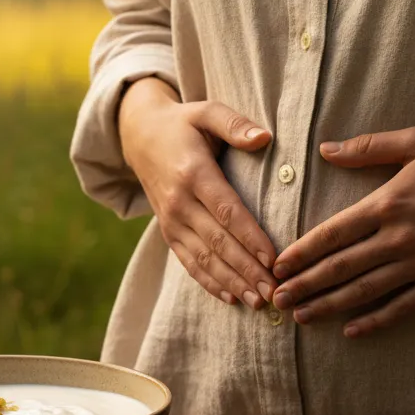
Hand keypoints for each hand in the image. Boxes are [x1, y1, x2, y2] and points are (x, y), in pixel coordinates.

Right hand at [118, 77, 277, 307]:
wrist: (139, 136)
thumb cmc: (184, 123)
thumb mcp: (207, 111)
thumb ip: (235, 124)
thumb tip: (264, 138)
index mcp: (193, 173)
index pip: (227, 211)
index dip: (250, 237)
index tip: (274, 259)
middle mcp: (179, 202)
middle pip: (218, 242)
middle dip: (247, 270)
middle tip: (276, 291)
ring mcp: (171, 221)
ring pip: (204, 258)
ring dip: (232, 283)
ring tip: (259, 302)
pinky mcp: (168, 232)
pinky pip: (189, 262)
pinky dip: (210, 282)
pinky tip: (232, 298)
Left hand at [270, 126, 414, 336]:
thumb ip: (367, 147)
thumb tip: (325, 149)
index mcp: (387, 203)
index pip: (332, 234)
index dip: (301, 253)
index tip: (277, 266)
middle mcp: (400, 238)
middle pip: (341, 268)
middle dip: (305, 285)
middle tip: (276, 299)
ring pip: (365, 291)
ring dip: (329, 306)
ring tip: (301, 316)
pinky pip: (403, 307)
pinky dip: (376, 321)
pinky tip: (351, 331)